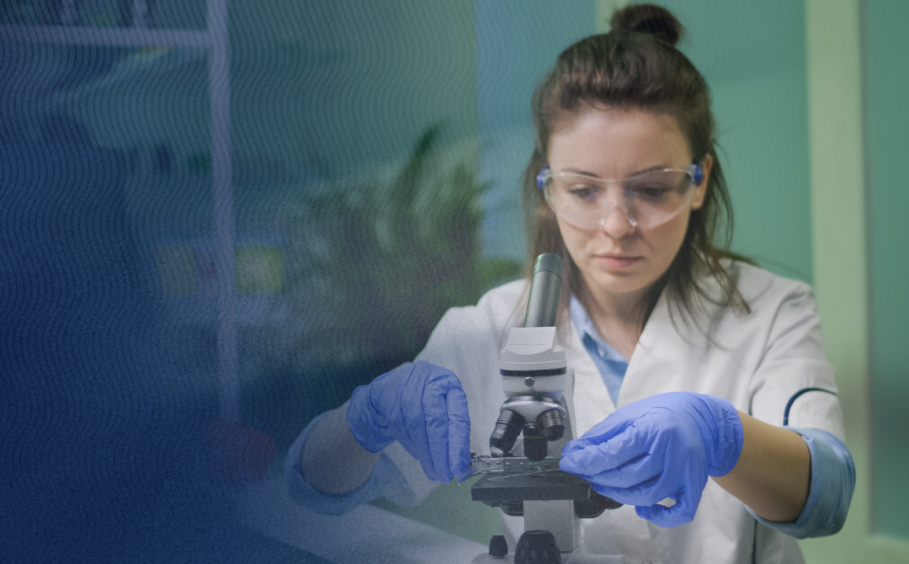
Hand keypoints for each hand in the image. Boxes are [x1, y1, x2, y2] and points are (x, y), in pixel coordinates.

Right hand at [346, 360, 470, 482]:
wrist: (389, 390)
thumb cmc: (423, 400)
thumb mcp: (443, 406)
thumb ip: (452, 427)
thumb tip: (459, 460)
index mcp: (447, 382)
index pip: (456, 414)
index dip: (457, 442)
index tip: (459, 466)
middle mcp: (427, 380)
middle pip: (435, 421)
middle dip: (440, 453)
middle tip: (445, 474)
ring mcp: (405, 388)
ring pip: (416, 428)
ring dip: (426, 455)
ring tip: (434, 471)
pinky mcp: (387, 398)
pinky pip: (401, 429)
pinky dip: (412, 447)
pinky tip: (420, 456)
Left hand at [559, 392, 742, 526]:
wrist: (704, 420)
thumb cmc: (665, 414)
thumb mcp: (631, 414)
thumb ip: (602, 435)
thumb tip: (575, 452)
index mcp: (653, 430)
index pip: (612, 453)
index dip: (585, 461)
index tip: (568, 463)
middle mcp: (671, 453)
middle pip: (625, 476)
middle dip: (597, 476)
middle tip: (583, 472)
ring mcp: (684, 474)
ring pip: (645, 495)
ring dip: (617, 494)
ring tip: (602, 483)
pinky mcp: (694, 488)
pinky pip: (678, 512)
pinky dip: (658, 516)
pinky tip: (641, 508)